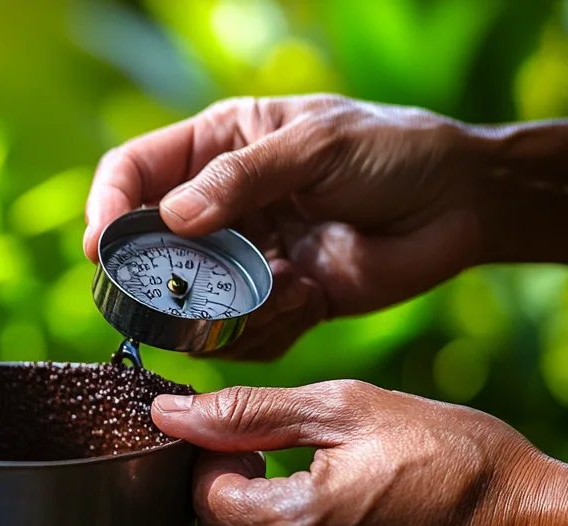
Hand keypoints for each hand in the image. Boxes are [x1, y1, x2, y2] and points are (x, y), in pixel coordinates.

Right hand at [85, 94, 488, 359]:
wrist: (465, 203)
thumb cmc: (393, 151)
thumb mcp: (316, 147)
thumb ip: (241, 179)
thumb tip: (170, 219)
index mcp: (217, 147)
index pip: (134, 173)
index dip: (107, 208)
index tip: (102, 246)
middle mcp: (221, 206)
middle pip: (150, 249)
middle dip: (162, 277)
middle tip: (183, 291)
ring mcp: (246, 258)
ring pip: (192, 301)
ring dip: (224, 307)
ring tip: (277, 289)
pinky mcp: (278, 303)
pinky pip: (242, 335)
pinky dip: (266, 329)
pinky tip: (307, 298)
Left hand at [150, 380, 567, 525]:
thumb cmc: (460, 464)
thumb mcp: (352, 410)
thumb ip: (251, 413)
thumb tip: (170, 413)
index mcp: (292, 525)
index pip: (203, 496)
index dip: (218, 459)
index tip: (255, 442)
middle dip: (229, 498)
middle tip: (273, 464)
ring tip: (306, 498)